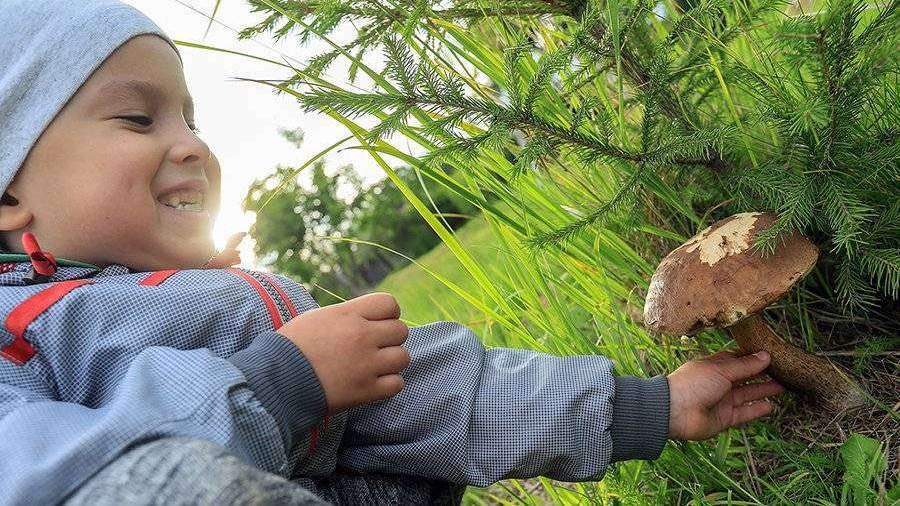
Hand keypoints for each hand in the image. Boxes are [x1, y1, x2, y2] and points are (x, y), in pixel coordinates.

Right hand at [276, 292, 409, 414]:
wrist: (276, 380)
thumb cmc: (291, 347)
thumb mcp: (318, 318)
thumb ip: (347, 316)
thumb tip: (368, 318)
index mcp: (349, 314)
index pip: (389, 304)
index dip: (387, 314)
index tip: (376, 324)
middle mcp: (362, 336)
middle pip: (401, 330)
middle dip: (389, 339)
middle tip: (373, 348)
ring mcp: (366, 364)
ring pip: (403, 357)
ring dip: (391, 362)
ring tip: (373, 367)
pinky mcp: (365, 391)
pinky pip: (396, 384)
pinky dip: (388, 385)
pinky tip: (372, 383)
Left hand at [667, 350, 784, 440]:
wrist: (675, 411)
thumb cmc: (693, 383)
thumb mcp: (721, 369)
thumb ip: (745, 365)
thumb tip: (765, 355)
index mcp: (713, 366)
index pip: (735, 359)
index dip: (751, 357)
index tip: (771, 354)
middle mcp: (718, 382)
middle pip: (744, 377)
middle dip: (761, 374)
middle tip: (783, 371)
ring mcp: (721, 400)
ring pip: (747, 394)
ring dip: (763, 391)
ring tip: (783, 387)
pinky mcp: (724, 418)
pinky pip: (744, 413)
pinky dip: (756, 410)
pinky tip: (771, 406)